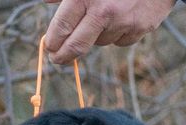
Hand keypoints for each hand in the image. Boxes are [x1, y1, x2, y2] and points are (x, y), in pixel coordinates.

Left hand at [44, 0, 175, 63]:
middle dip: (63, 56)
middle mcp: (103, 11)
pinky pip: (120, 41)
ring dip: (95, 36)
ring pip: (99, 42)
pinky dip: (117, 34)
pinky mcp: (139, 28)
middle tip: (57, 58)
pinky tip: (121, 18)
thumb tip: (45, 0)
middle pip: (76, 46)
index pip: (61, 28)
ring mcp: (123, 22)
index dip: (52, 42)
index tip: (49, 47)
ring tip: (102, 17)